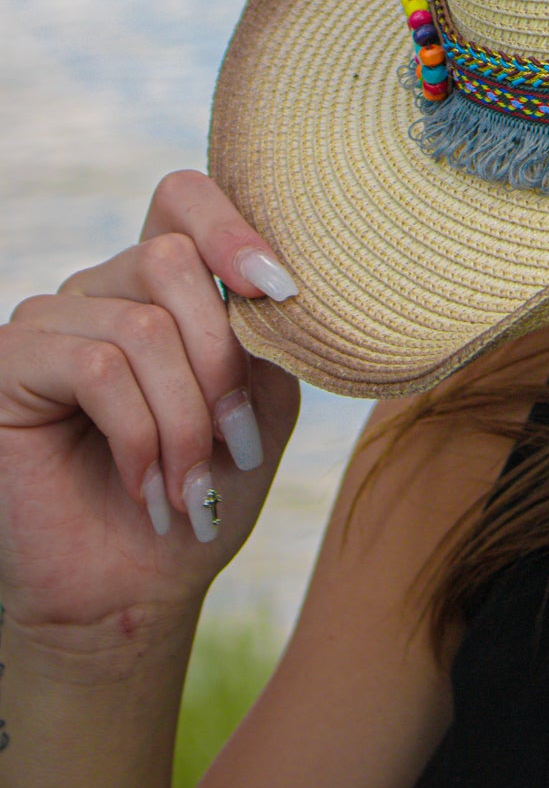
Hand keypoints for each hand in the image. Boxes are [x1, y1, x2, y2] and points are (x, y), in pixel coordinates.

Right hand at [0, 171, 300, 637]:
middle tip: (235, 443)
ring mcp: (49, 321)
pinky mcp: (8, 364)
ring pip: (142, 327)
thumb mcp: (259, 399)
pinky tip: (148, 486)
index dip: (233, 226)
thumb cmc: (205, 491)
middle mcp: (100, 287)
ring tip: (192, 484)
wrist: (139, 589)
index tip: (282, 290)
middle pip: (174, 262)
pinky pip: (96, 368)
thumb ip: (265, 330)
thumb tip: (272, 280)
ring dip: (185, 419)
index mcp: (161, 282)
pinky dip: (139, 436)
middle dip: (220, 361)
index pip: (183, 197)